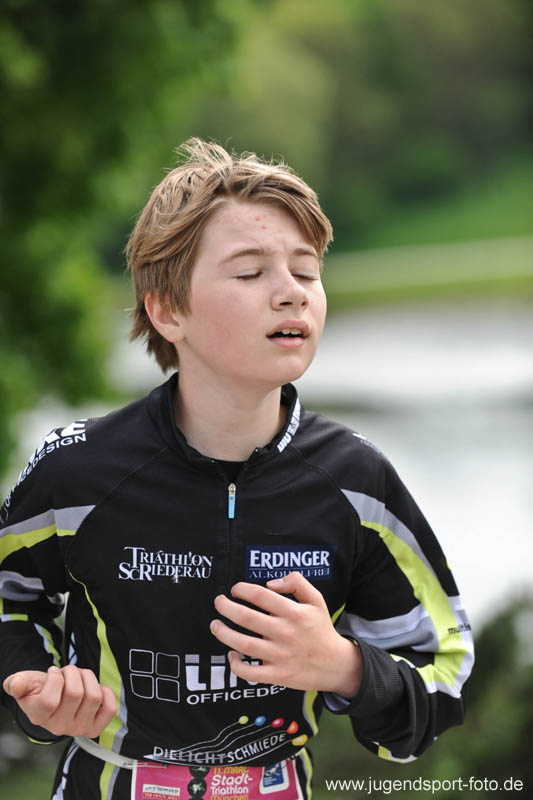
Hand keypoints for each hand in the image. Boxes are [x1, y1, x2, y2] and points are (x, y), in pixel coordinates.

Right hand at [3, 665, 117, 737]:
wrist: (54, 700)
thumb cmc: (39, 689)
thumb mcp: (25, 683)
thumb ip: (17, 683)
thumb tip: (16, 684)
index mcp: (38, 717)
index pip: (50, 700)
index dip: (55, 677)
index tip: (53, 671)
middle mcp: (58, 728)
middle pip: (75, 693)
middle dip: (73, 672)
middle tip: (68, 673)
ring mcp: (78, 729)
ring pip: (94, 696)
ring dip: (88, 678)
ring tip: (79, 678)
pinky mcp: (95, 728)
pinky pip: (109, 708)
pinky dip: (105, 692)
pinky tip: (94, 689)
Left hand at [210, 571, 361, 696]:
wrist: (336, 664)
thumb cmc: (321, 629)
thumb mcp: (316, 600)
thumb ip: (296, 582)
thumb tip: (270, 583)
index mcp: (294, 613)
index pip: (260, 596)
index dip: (242, 589)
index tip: (235, 589)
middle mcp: (285, 633)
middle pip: (246, 618)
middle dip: (226, 607)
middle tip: (218, 602)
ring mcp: (280, 656)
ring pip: (243, 644)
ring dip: (223, 633)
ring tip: (215, 624)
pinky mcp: (277, 675)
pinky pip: (250, 673)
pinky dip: (235, 665)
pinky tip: (230, 654)